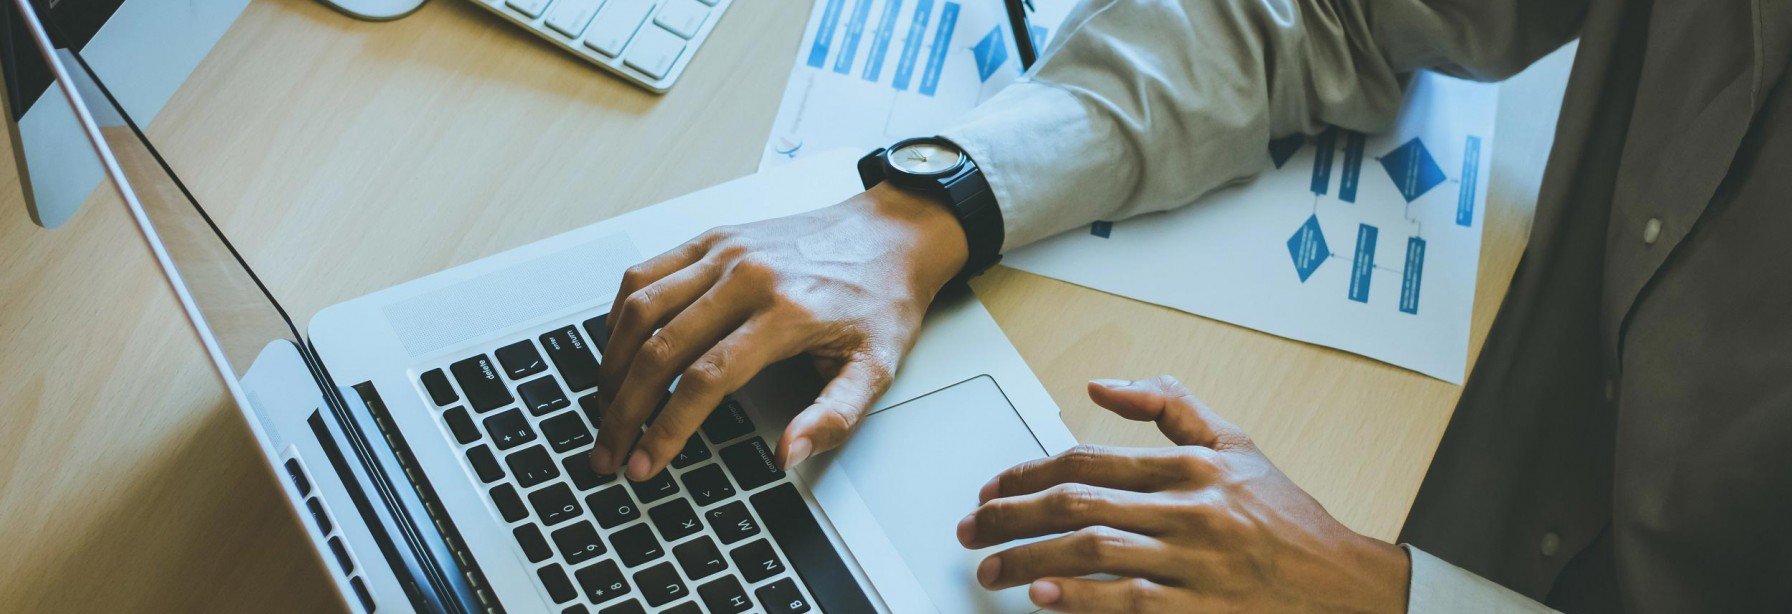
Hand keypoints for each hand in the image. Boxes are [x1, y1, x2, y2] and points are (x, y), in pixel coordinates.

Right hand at [590, 183, 967, 479]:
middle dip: (624, 409)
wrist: (893, 233)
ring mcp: (724, 251)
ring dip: (612, 365)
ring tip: (605, 409)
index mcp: (787, 312)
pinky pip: (645, 273)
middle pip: (661, 348)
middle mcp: (747, 276)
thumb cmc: (883, 301)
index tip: (645, 463)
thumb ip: (833, 416)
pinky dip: (619, 315)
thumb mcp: (877, 368)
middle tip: (608, 450)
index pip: (706, 378)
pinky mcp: (712, 238)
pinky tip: (618, 350)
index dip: (667, 428)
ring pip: (640, 308)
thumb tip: (786, 453)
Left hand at [958, 376, 1410, 612]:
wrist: (1344, 587)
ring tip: (990, 570)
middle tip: (971, 532)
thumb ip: (1171, 408)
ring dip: (1029, 559)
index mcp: (1192, 466)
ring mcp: (1195, 562)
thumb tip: (1104, 385)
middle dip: (1011, 516)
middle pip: (1076, 504)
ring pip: (1092, 551)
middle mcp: (1190, 509)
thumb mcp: (1236, 446)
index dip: (1026, 472)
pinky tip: (1044, 596)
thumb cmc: (1287, 520)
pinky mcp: (1200, 611)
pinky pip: (1129, 602)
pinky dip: (1081, 598)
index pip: (1087, 461)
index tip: (991, 488)